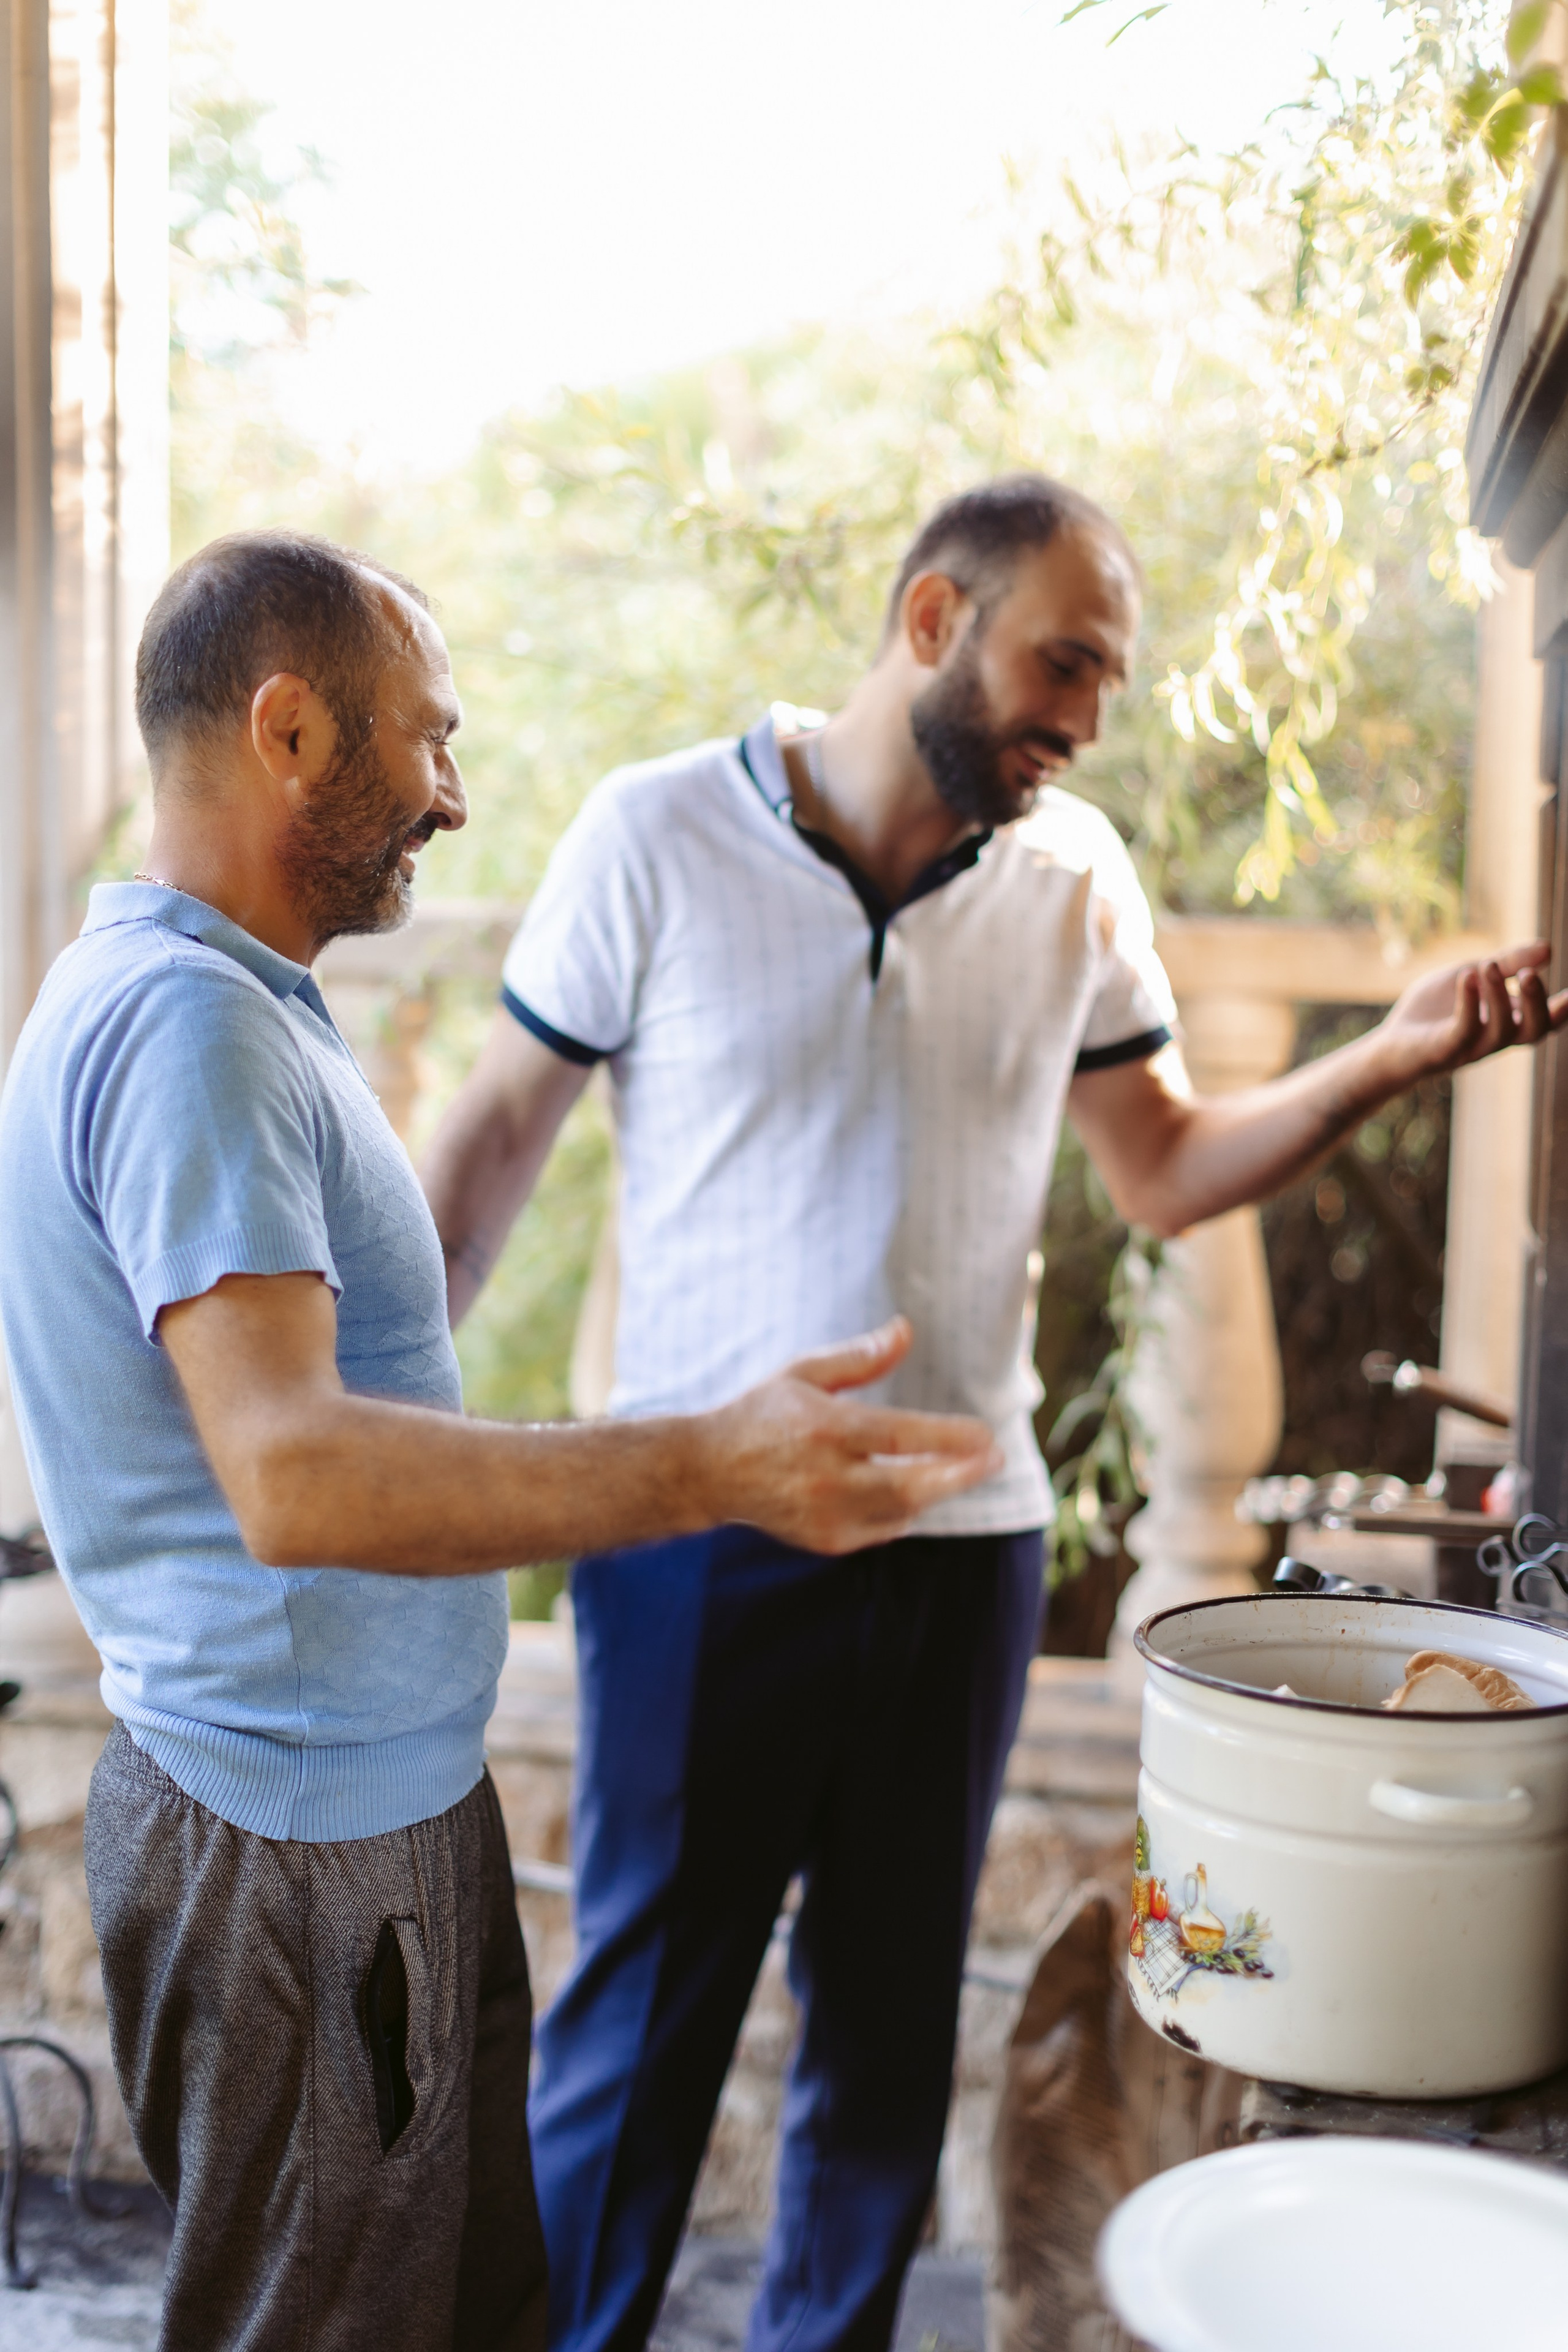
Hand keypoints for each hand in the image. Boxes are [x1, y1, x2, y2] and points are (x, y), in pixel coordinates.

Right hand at [690, 1316, 1003, 1554]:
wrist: (709, 1473)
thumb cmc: (763, 1413)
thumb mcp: (804, 1373)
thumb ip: (860, 1357)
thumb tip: (907, 1330)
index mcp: (822, 1429)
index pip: (898, 1437)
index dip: (949, 1438)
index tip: (987, 1435)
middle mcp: (824, 1478)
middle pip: (910, 1486)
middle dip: (961, 1474)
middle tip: (995, 1459)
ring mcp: (824, 1516)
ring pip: (902, 1512)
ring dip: (939, 1490)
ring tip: (965, 1469)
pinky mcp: (825, 1541)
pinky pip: (884, 1529)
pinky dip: (906, 1510)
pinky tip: (916, 1489)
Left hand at [1374, 941, 1567, 1086]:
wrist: (1391, 1041)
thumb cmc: (1435, 1010)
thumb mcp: (1474, 975)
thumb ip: (1509, 963)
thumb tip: (1549, 948)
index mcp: (1509, 1023)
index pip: (1547, 1022)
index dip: (1563, 1011)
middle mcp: (1496, 1039)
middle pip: (1533, 1031)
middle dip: (1537, 1003)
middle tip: (1530, 974)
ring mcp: (1472, 1048)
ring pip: (1501, 1030)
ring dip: (1499, 995)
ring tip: (1489, 965)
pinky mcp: (1444, 1051)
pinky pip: (1464, 1030)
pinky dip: (1469, 1002)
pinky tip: (1468, 976)